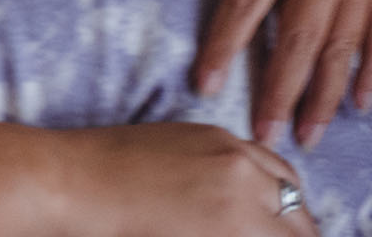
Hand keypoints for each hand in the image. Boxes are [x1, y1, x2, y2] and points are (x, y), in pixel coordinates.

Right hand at [0, 120, 317, 236]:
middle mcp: (241, 168)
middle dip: (291, 234)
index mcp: (225, 144)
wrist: (72, 180)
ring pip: (292, 234)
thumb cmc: (100, 169)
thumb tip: (223, 208)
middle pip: (298, 214)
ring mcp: (238, 204)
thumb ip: (209, 172)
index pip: (284, 180)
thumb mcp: (166, 151)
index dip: (285, 212)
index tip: (278, 230)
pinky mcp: (226, 232)